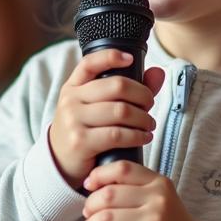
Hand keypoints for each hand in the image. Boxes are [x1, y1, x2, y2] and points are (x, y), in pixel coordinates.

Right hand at [48, 50, 163, 188]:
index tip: (131, 59)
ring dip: (143, 118)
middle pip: (117, 85)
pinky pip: (118, 134)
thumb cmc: (86, 131)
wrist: (61, 163)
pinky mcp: (80, 142)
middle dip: (142, 94)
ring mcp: (73, 120)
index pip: (90, 63)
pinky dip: (137, 136)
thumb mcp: (97, 107)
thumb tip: (159, 72)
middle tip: (149, 104)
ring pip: (121, 111)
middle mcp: (70, 100)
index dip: (111, 56)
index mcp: (73, 87)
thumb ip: (129, 90)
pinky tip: (144, 137)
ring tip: (149, 124)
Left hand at [82, 160, 209, 220]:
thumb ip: (137, 188)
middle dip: (90, 204)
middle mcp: (157, 199)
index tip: (89, 184)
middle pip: (109, 194)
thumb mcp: (161, 199)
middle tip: (88, 213)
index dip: (99, 175)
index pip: (122, 169)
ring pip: (106, 218)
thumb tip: (99, 184)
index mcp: (159, 183)